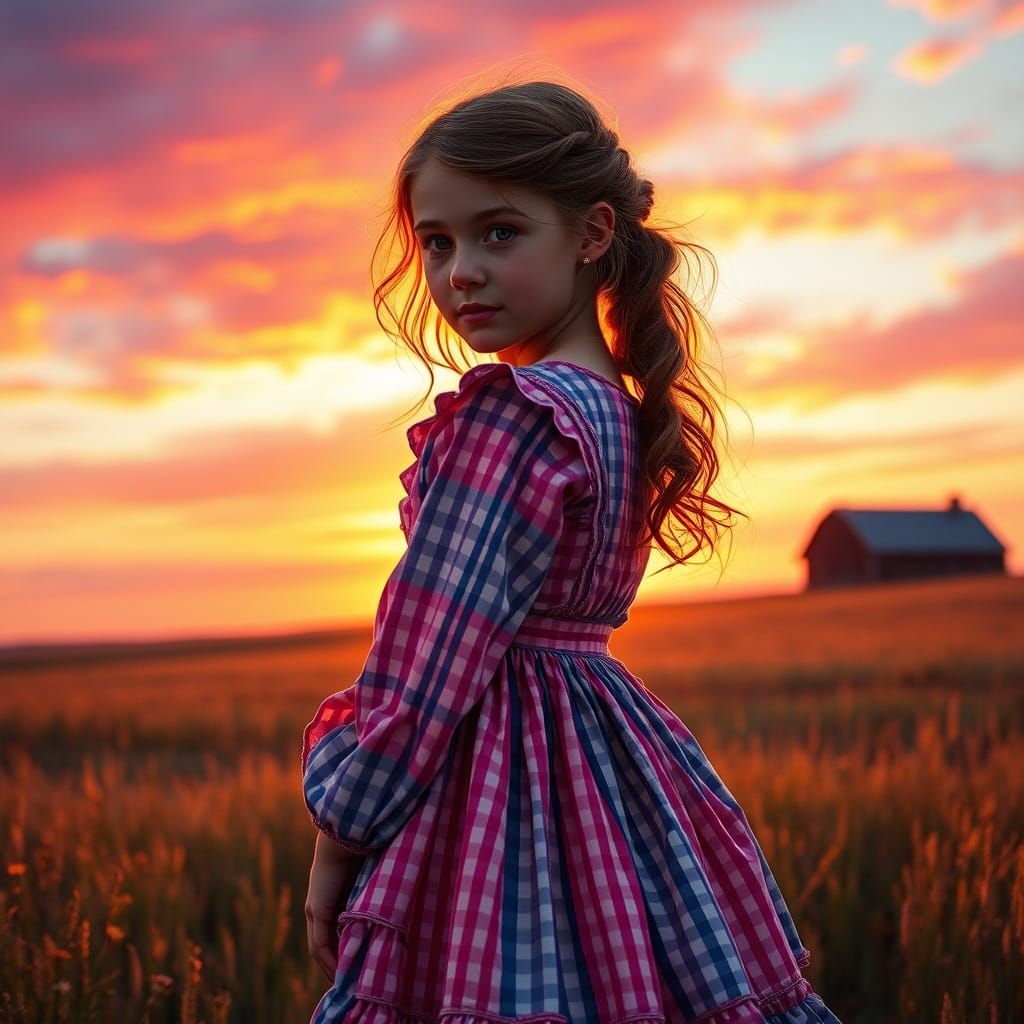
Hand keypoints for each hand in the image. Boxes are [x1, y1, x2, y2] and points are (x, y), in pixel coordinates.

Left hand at [305, 830, 366, 981]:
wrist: (346, 836)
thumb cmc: (360, 852)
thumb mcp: (366, 881)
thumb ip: (369, 896)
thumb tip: (387, 904)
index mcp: (326, 900)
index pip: (329, 935)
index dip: (339, 952)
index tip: (354, 966)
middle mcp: (315, 908)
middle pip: (320, 946)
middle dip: (334, 965)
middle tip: (349, 982)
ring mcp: (313, 910)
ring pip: (318, 949)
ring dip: (330, 966)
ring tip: (345, 982)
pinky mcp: (316, 910)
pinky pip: (319, 943)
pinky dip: (329, 958)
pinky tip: (340, 969)